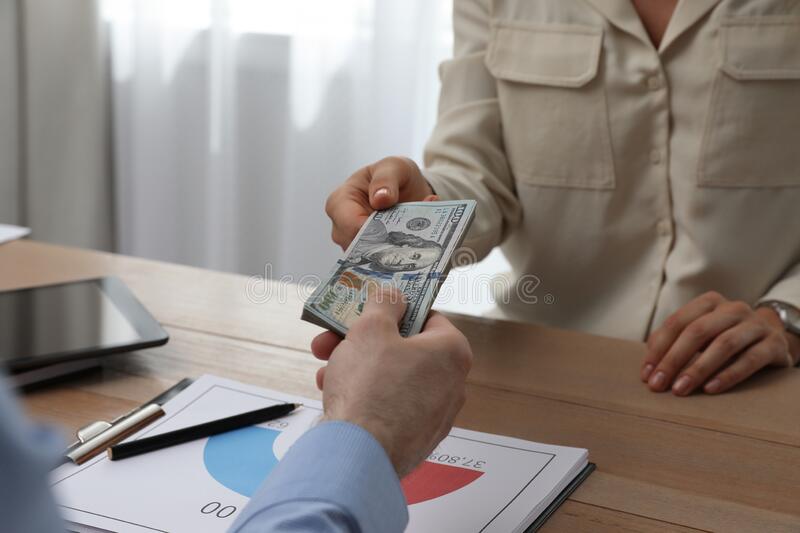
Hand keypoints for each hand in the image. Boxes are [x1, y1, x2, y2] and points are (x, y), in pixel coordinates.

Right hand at [310, 287, 472, 475]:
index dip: (392, 311)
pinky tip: (335, 395)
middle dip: (364, 341)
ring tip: (326, 368)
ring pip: (393, 379)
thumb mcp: (371, 329)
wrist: (359, 456)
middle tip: (333, 339)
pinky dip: (366, 397)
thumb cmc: (370, 387)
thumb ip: (384, 303)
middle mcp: (453, 384)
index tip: (367, 312)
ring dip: (358, 368)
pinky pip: (390, 407)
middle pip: (404, 350)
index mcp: (452, 352)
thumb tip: (393, 295)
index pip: (426, 317)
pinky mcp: (416, 440)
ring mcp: (435, 416)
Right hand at [325, 156, 435, 249]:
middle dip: (384, 244)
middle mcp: (341, 227)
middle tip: (410, 239)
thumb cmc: (393, 174)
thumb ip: (386, 179)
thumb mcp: (393, 167)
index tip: (395, 231)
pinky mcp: (369, 253)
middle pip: (358, 247)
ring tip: (414, 238)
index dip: (372, 232)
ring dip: (394, 250)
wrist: (406, 189)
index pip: (350, 225)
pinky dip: (399, 253)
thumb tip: (380, 199)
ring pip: (370, 258)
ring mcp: (354, 243)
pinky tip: (414, 243)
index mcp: (339, 202)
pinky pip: (382, 261)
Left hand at [642, 291, 796, 395]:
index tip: (646, 374)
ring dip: (698, 369)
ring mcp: (755, 325)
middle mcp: (733, 309)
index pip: (677, 322)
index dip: (659, 349)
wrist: (773, 338)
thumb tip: (649, 366)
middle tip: (658, 385)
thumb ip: (674, 342)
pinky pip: (750, 360)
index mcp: (709, 302)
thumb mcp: (701, 334)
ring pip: (723, 345)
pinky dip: (728, 375)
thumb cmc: (725, 337)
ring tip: (680, 389)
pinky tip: (710, 389)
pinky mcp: (774, 344)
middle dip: (673, 360)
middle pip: (697, 332)